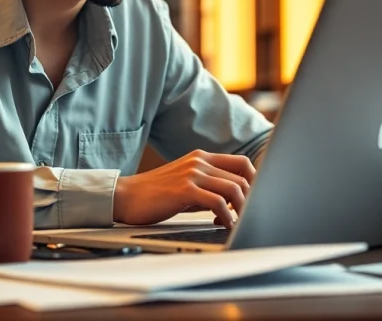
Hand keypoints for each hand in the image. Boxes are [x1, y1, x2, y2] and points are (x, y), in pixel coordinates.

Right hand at [113, 150, 254, 228]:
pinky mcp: (184, 189)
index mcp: (201, 157)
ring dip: (242, 209)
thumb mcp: (186, 184)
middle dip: (252, 199)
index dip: (255, 181)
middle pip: (242, 176)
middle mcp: (199, 161)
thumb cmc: (155, 194)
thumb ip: (208, 187)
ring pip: (234, 188)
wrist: (125, 196)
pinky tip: (222, 225)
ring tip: (239, 223)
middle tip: (249, 216)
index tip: (256, 200)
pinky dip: (226, 216)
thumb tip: (234, 202)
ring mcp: (192, 174)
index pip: (242, 163)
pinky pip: (217, 202)